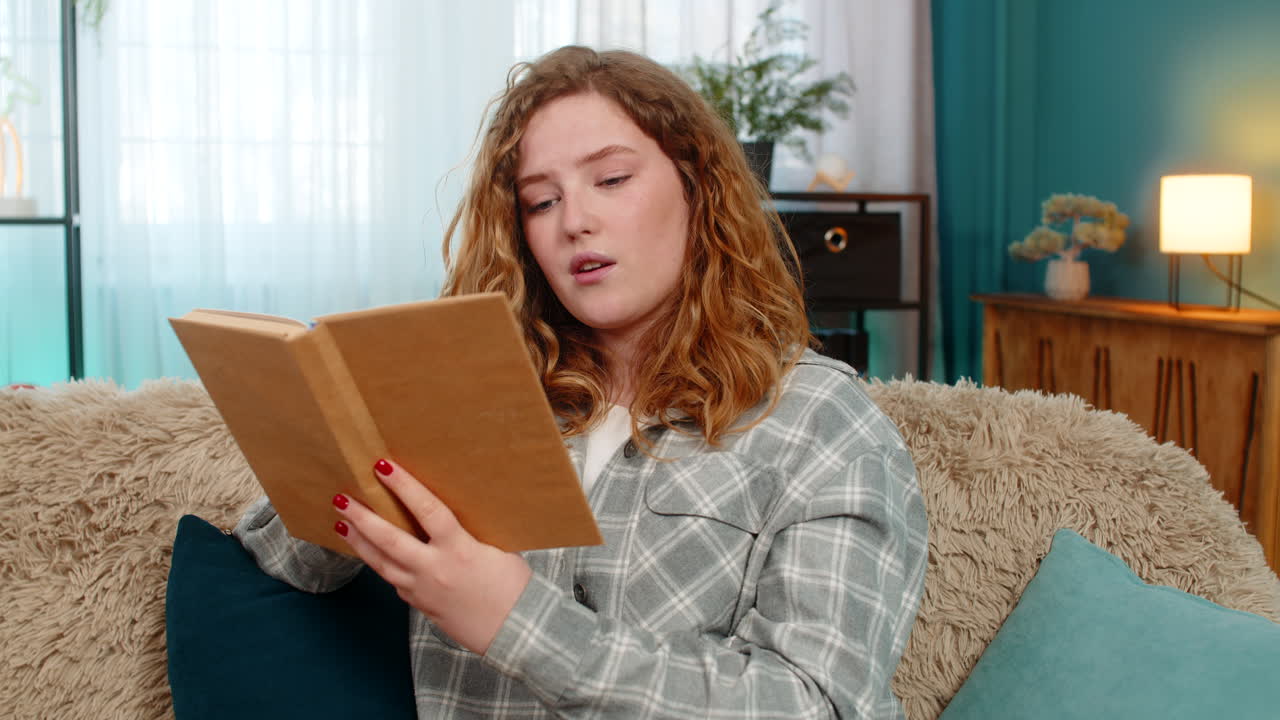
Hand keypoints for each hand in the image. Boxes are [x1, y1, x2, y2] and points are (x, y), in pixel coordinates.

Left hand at [332, 458, 532, 654]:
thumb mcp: (498, 550)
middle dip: (363, 517)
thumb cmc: (515, 589)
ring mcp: (423, 590)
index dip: (404, 486)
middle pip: (390, 540)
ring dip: (360, 542)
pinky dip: (380, 564)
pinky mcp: (420, 604)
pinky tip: (372, 554)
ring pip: (382, 563)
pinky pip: (394, 580)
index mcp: (460, 550)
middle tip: (342, 498)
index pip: (427, 510)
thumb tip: (450, 516)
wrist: (514, 632)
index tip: (384, 467)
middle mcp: (435, 569)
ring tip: (341, 524)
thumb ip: (470, 533)